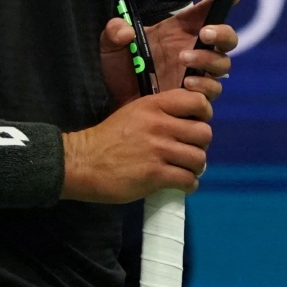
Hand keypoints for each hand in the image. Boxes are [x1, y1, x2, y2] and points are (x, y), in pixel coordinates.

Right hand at [61, 88, 211, 202]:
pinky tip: (179, 184)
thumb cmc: (108, 137)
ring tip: (184, 170)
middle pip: (204, 133)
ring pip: (199, 159)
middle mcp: (159, 125)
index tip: (195, 124)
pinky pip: (188, 180)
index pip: (197, 102)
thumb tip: (189, 121)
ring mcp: (158, 150)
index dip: (203, 114)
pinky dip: (189, 185)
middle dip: (200, 145)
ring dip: (195, 167)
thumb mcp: (134, 112)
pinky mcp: (155, 175)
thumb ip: (161, 113)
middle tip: (188, 151)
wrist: (82, 162)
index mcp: (154, 106)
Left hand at [98, 0, 239, 107]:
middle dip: (222, 33)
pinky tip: (186, 85)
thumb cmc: (121, 71)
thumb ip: (113, 32)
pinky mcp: (196, 98)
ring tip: (184, 60)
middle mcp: (194, 50)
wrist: (119, 105)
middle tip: (205, 33)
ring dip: (208, 60)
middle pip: (226, 38)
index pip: (203, 13)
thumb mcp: (110, 47)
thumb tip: (125, 31)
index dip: (220, 2)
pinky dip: (203, 86)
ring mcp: (198, 74)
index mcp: (178, 31)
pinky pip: (212, 91)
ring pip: (222, 64)